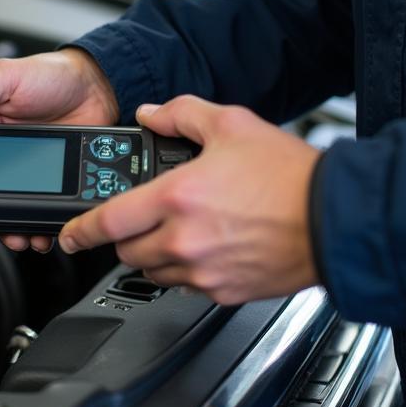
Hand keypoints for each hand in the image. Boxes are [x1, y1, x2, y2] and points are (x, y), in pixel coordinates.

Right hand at [0, 48, 118, 259]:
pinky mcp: (45, 183)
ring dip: (3, 232)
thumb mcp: (5, 77)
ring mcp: (19, 172)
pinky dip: (35, 230)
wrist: (97, 88)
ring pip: (2, 214)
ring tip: (12, 236)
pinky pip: (35, 214)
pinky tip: (37, 233)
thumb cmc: (50, 75)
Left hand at [58, 96, 320, 305]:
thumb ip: (181, 114)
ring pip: (154, 273)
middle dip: (127, 236)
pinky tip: (208, 248)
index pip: (108, 222)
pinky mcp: (224, 292)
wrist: (336, 218)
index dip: (79, 231)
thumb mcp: (231, 124)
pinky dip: (186, 271)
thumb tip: (149, 114)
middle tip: (143, 220)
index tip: (68, 236)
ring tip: (181, 231)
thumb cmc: (289, 175)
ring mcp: (203, 271)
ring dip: (155, 255)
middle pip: (127, 252)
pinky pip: (186, 288)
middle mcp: (184, 240)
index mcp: (177, 198)